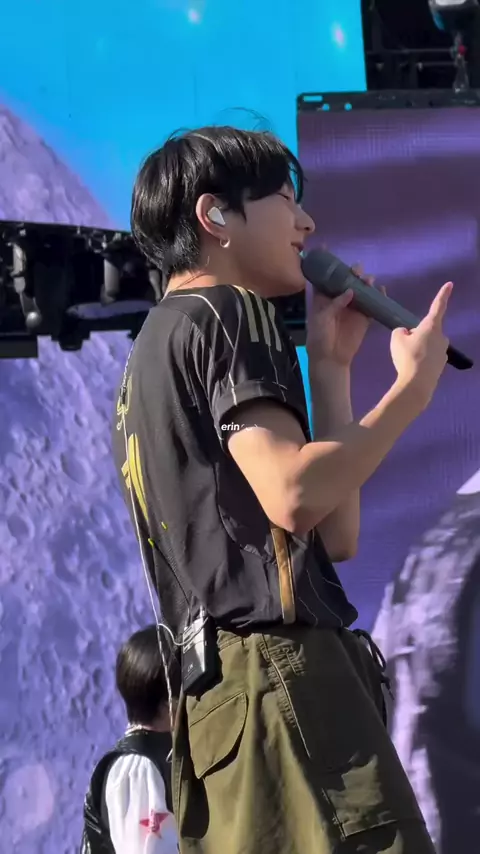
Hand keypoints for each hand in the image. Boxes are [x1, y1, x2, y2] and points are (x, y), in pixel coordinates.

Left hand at [306, 263, 375, 366]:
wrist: (331, 358)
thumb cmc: (320, 337)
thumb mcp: (322, 318)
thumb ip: (335, 303)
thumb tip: (350, 291)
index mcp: (323, 298)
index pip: (324, 277)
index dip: (326, 263)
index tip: (326, 246)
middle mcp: (339, 299)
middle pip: (346, 279)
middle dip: (351, 271)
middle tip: (356, 270)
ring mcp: (353, 307)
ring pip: (361, 289)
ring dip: (365, 282)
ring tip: (368, 280)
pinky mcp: (364, 317)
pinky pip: (373, 303)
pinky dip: (378, 295)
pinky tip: (380, 290)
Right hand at [390, 282, 451, 406]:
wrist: (417, 384)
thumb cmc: (407, 357)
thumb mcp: (396, 339)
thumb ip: (400, 331)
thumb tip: (406, 334)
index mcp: (431, 326)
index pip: (437, 306)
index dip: (443, 294)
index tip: (450, 284)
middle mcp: (441, 337)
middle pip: (427, 330)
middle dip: (417, 334)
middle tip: (404, 345)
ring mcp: (443, 352)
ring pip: (427, 344)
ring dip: (418, 348)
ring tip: (406, 359)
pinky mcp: (440, 365)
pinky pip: (428, 357)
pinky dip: (420, 360)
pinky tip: (412, 368)